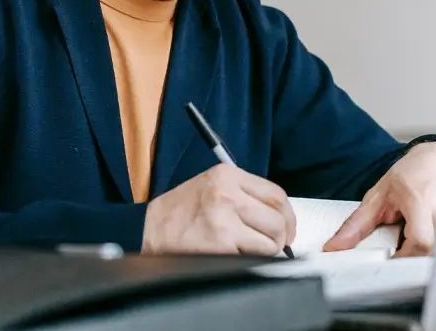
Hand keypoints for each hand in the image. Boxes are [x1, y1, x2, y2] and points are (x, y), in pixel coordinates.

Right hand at [142, 163, 296, 254]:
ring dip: (270, 250)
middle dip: (283, 236)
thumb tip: (277, 214)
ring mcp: (224, 220)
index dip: (288, 214)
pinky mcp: (221, 245)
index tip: (287, 226)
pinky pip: (255, 256)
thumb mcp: (210, 185)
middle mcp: (227, 194)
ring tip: (259, 252)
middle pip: (278, 217)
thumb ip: (242, 192)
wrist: (147, 229)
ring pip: (271, 239)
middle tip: (278, 244)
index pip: (276, 193)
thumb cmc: (179, 211)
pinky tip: (243, 257)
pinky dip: (255, 260)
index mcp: (227, 175)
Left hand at [323, 142, 435, 257]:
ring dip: (420, 255)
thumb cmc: (410, 174)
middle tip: (397, 253)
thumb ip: (357, 223)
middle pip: (430, 253)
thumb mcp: (378, 196)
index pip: (421, 241)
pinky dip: (430, 251)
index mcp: (420, 202)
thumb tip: (336, 246)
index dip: (404, 258)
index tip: (389, 261)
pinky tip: (421, 241)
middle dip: (411, 259)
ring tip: (410, 241)